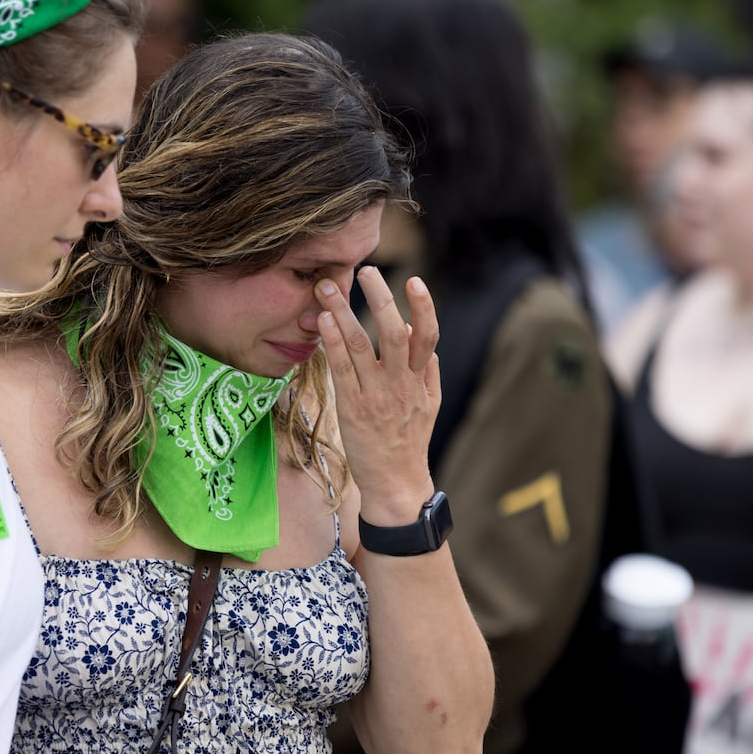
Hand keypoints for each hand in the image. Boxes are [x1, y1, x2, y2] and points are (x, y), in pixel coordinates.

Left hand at [316, 267, 439, 522]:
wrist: (396, 483)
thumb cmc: (410, 441)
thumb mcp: (429, 404)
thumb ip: (427, 370)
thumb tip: (418, 336)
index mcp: (420, 380)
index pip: (428, 336)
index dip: (423, 308)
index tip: (414, 281)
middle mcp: (400, 384)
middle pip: (392, 331)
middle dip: (379, 297)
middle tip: (366, 270)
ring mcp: (375, 395)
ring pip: (360, 345)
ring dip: (343, 312)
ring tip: (328, 288)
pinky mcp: (351, 408)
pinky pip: (341, 369)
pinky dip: (332, 343)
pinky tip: (322, 322)